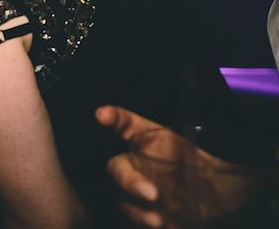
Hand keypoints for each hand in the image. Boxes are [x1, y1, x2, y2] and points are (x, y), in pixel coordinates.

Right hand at [99, 105, 268, 226]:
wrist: (228, 201)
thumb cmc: (217, 168)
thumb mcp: (218, 150)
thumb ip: (210, 140)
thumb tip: (189, 131)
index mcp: (150, 141)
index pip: (125, 123)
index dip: (112, 118)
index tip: (103, 115)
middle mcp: (139, 164)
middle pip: (118, 169)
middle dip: (128, 181)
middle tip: (150, 193)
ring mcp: (140, 192)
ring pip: (122, 199)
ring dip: (135, 210)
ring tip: (157, 219)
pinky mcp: (147, 214)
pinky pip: (135, 219)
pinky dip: (144, 223)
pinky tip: (163, 226)